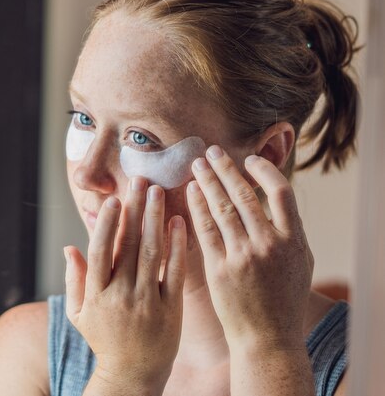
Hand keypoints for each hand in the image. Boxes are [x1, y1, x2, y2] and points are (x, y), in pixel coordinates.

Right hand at [65, 178, 186, 394]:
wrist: (133, 375)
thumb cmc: (104, 340)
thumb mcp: (79, 314)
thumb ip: (74, 279)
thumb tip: (69, 246)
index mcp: (96, 294)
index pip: (101, 251)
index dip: (107, 223)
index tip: (115, 199)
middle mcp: (121, 295)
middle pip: (128, 244)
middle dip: (135, 209)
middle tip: (141, 180)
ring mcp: (147, 301)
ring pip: (152, 253)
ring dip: (155, 219)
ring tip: (158, 192)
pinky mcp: (171, 308)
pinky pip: (175, 272)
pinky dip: (177, 246)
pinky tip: (179, 223)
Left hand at [186, 147, 313, 350]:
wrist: (267, 339)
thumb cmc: (284, 300)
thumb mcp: (299, 263)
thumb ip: (290, 230)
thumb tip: (275, 197)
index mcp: (294, 241)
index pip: (281, 192)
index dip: (263, 171)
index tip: (247, 160)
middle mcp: (270, 245)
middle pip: (245, 195)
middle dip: (226, 169)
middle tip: (211, 151)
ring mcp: (243, 257)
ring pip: (223, 209)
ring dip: (208, 182)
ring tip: (197, 165)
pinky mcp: (220, 269)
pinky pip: (206, 230)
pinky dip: (198, 207)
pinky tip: (191, 191)